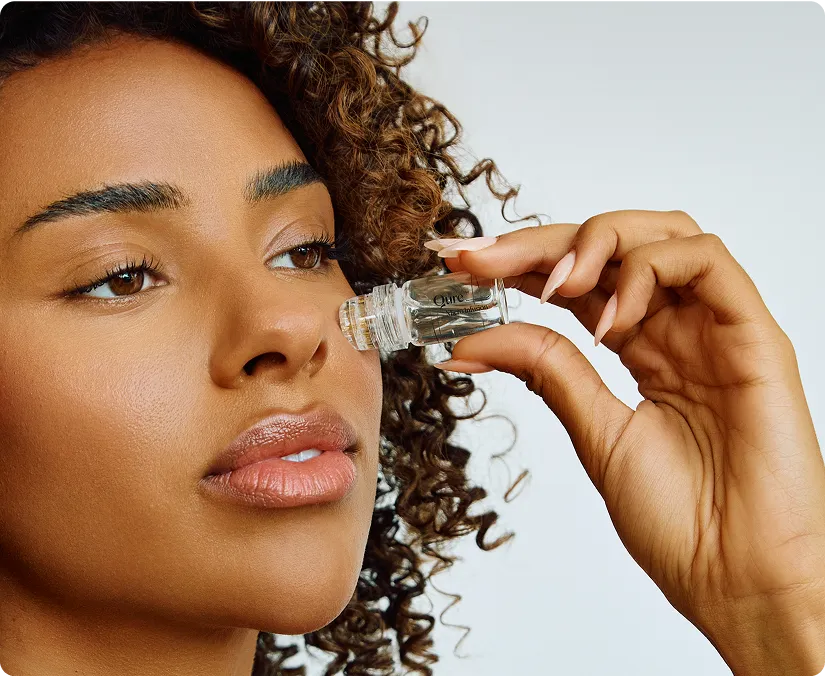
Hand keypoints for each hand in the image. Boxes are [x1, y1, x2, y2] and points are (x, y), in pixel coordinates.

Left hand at [428, 210, 824, 673]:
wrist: (740, 581)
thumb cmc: (681, 522)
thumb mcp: (595, 434)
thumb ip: (548, 372)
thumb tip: (473, 340)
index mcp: (640, 350)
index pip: (577, 282)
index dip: (518, 263)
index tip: (460, 266)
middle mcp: (676, 329)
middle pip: (609, 248)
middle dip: (537, 242)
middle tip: (477, 258)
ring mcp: (715, 327)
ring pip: (661, 234)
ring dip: (596, 242)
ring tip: (551, 286)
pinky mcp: (754, 333)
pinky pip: (707, 262)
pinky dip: (646, 271)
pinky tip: (607, 319)